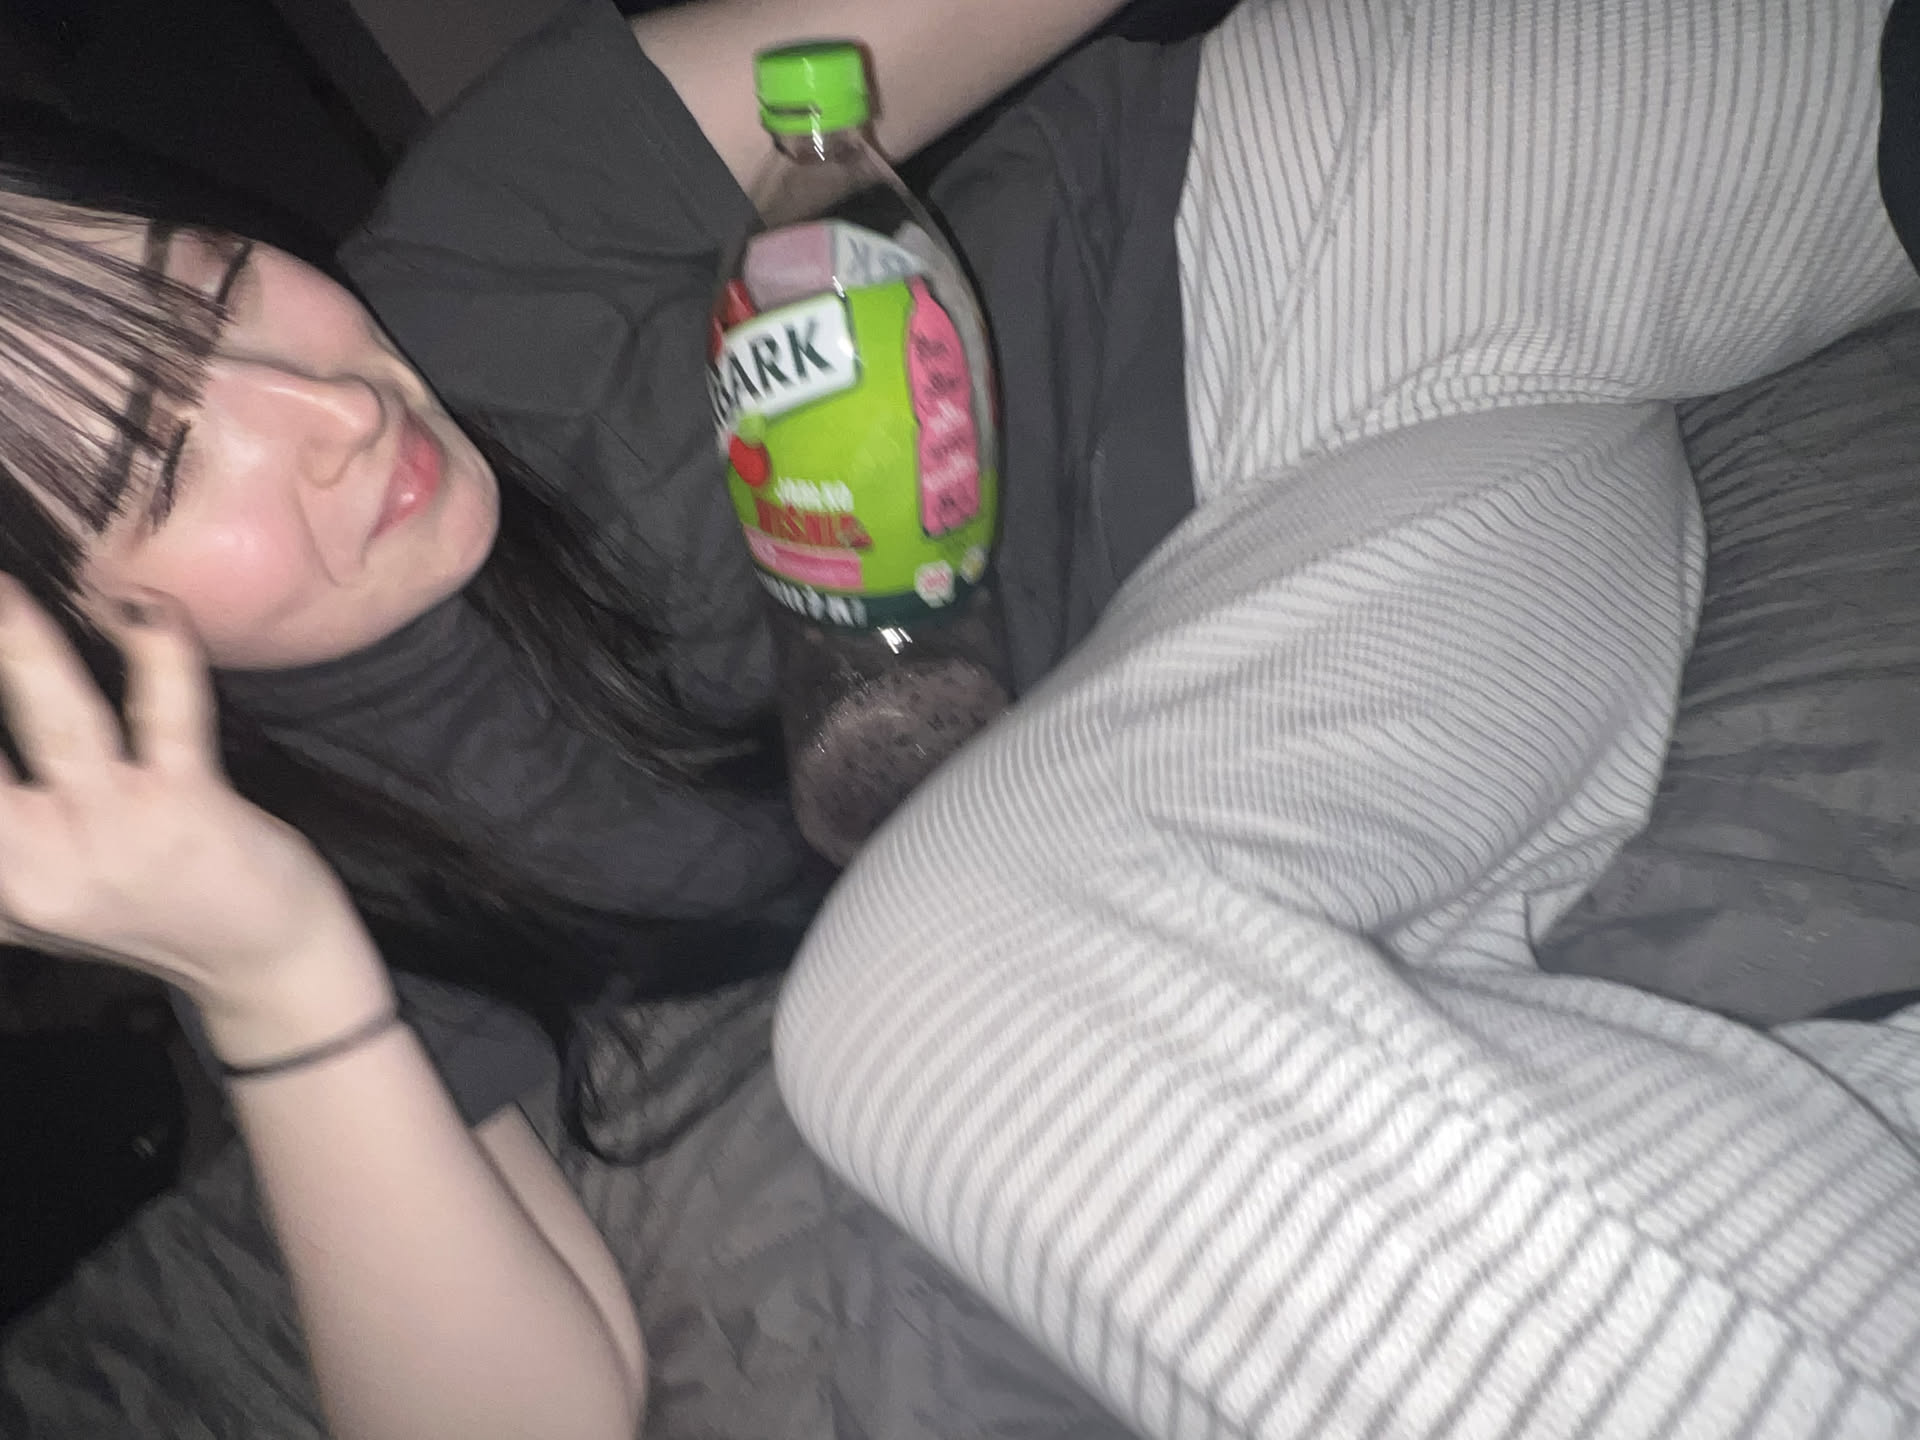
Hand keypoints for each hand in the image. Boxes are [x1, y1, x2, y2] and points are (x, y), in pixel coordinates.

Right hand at [0, 576, 382, 1051]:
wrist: (261, 958)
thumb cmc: (144, 907)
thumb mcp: (35, 895)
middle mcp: (35, 867)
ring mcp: (114, 836)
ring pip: (57, 718)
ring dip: (24, 642)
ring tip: (3, 590)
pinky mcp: (187, 809)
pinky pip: (169, 711)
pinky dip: (158, 651)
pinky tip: (144, 609)